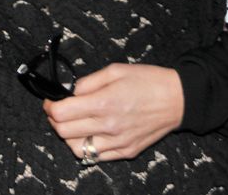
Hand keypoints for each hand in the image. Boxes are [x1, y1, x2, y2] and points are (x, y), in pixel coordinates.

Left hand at [43, 63, 183, 161]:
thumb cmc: (147, 81)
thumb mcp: (113, 70)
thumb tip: (68, 91)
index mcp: (103, 103)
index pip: (60, 114)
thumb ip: (86, 82)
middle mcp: (109, 126)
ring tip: (75, 124)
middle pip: (63, 133)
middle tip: (59, 110)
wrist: (178, 99)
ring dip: (69, 137)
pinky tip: (91, 133)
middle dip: (55, 120)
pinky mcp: (128, 151)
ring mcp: (119, 142)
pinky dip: (88, 147)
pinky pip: (98, 157)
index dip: (49, 106)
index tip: (51, 101)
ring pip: (78, 150)